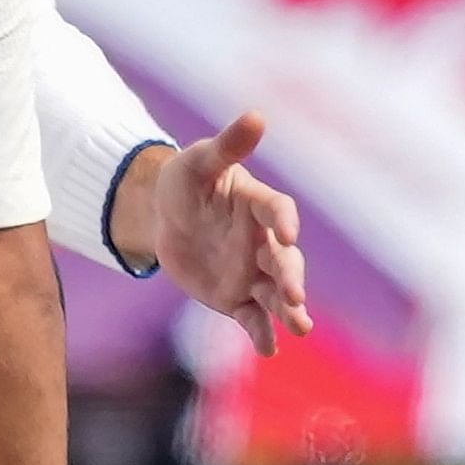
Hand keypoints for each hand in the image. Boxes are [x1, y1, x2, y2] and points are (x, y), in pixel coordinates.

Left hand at [139, 114, 311, 354]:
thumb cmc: (185, 181)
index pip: (278, 211)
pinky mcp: (234, 297)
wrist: (164, 216)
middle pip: (284, 262)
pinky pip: (251, 318)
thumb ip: (227, 146)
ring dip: (288, 310)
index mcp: (256, 205)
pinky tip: (268, 350)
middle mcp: (261, 242)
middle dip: (291, 279)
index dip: (284, 220)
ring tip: (300, 327)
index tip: (288, 233)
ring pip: (275, 294)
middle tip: (295, 295)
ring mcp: (250, 272)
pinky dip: (261, 333)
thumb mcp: (198, 161)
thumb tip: (257, 115)